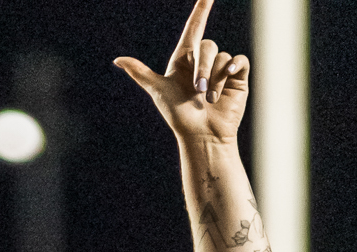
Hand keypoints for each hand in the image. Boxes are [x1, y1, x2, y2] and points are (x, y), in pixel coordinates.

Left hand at [114, 0, 250, 143]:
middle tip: (198, 90)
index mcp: (184, 59)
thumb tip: (117, 60)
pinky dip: (234, 67)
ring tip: (210, 99)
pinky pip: (239, 60)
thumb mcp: (158, 90)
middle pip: (207, 46)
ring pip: (222, 56)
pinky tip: (229, 78)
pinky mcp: (237, 77)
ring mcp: (221, 68)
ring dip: (215, 78)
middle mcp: (203, 61)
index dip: (201, 10)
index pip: (194, 27)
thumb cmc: (178, 115)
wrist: (201, 135)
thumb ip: (141, 72)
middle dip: (202, 67)